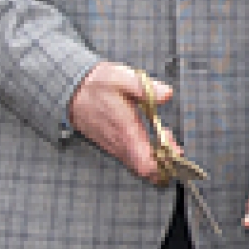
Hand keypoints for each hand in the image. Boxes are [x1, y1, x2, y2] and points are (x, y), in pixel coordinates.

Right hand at [69, 62, 172, 180]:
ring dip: (155, 158)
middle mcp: (120, 144)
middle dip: (164, 163)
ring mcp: (115, 146)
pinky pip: (131, 157)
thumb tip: (166, 93)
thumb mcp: (122, 78)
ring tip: (166, 140)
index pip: (145, 165)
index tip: (176, 155)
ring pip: (138, 164)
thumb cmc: (98, 84)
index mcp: (126, 131)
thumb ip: (146, 88)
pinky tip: (153, 139)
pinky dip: (145, 153)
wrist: (72, 91)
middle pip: (145, 170)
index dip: (163, 166)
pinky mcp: (112, 145)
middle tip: (174, 146)